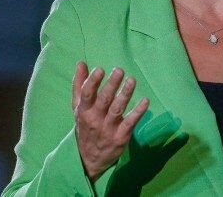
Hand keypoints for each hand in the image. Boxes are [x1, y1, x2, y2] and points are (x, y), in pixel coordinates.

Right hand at [71, 61, 148, 181]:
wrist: (89, 159)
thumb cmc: (85, 126)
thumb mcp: (78, 107)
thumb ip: (79, 85)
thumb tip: (81, 63)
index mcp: (84, 110)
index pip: (87, 94)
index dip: (93, 82)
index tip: (100, 69)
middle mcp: (95, 119)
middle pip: (104, 100)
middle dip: (111, 85)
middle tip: (119, 70)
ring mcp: (108, 129)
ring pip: (117, 109)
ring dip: (125, 94)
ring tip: (132, 80)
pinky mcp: (121, 137)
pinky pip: (130, 123)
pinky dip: (138, 112)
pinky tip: (145, 101)